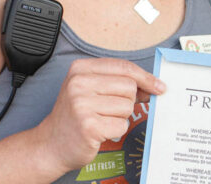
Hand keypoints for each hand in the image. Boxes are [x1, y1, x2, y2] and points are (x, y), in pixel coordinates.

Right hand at [34, 58, 165, 173]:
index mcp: (81, 68)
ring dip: (121, 117)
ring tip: (101, 119)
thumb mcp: (93, 89)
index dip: (145, 77)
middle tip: (109, 109)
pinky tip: (99, 131)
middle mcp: (79, 83)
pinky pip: (121, 125)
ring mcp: (82, 105)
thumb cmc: (77, 115)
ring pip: (127, 106)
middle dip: (128, 100)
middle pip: (129, 86)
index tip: (159, 86)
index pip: (124, 67)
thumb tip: (154, 85)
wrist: (51, 144)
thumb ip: (121, 83)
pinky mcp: (88, 126)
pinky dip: (116, 131)